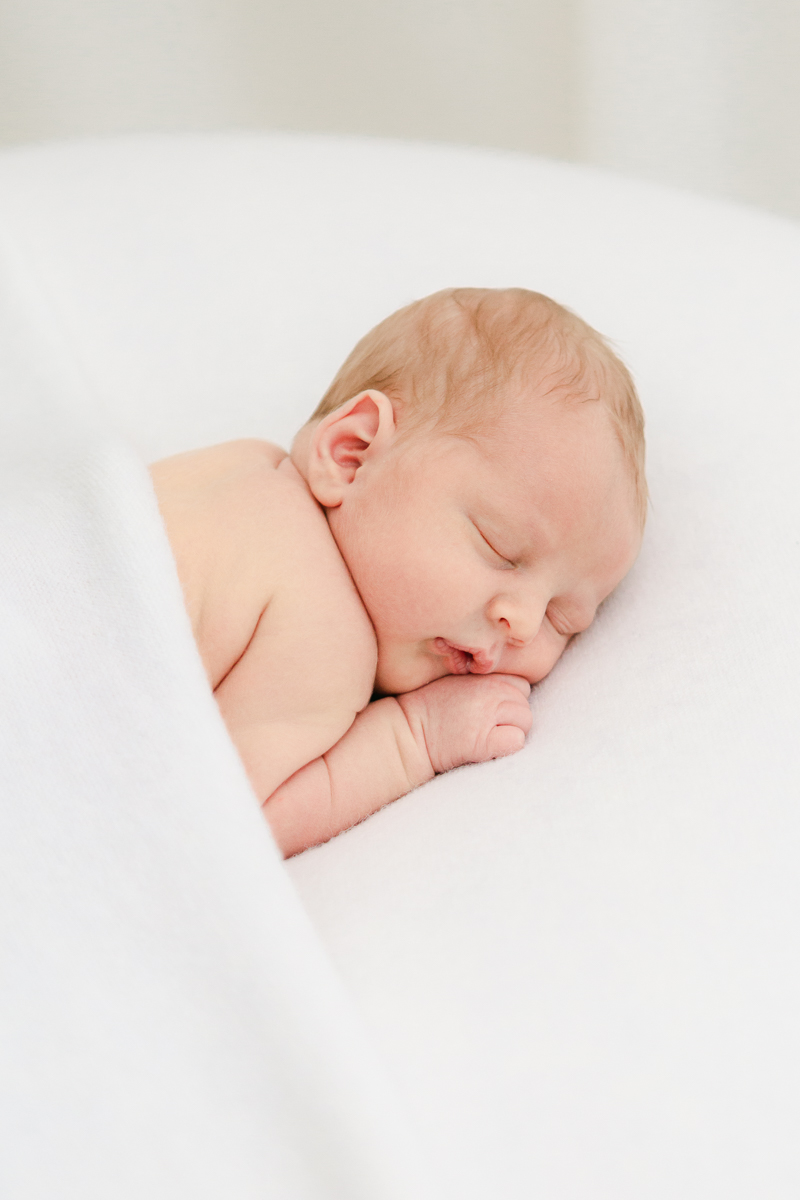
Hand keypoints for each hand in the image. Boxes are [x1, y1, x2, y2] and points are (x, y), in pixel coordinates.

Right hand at [397, 673, 531, 774]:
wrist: (407, 732)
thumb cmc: (429, 708)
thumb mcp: (458, 682)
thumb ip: (485, 682)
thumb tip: (513, 692)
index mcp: (484, 676)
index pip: (522, 686)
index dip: (511, 701)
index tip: (493, 712)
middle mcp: (489, 691)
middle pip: (525, 706)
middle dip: (513, 720)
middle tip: (489, 729)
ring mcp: (487, 715)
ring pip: (525, 723)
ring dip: (512, 733)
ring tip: (487, 738)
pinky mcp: (483, 740)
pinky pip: (517, 742)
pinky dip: (507, 747)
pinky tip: (488, 749)